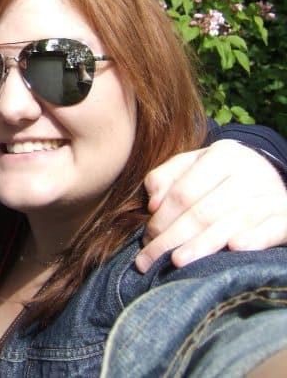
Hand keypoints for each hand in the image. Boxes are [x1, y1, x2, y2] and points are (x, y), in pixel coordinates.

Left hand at [135, 139, 286, 272]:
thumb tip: (153, 203)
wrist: (271, 174)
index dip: (162, 218)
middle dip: (173, 237)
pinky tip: (234, 248)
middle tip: (150, 258)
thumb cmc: (220, 174)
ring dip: (202, 245)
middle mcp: (248, 171)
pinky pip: (271, 228)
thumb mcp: (192, 165)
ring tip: (177, 261)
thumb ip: (165, 177)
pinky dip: (254, 238)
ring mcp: (270, 193)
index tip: (146, 238)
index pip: (183, 192)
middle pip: (203, 211)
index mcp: (221, 155)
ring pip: (231, 222)